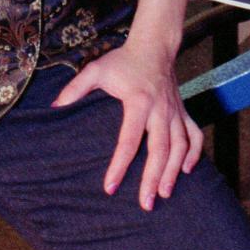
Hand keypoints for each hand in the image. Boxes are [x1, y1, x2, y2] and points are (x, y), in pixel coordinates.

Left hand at [52, 36, 202, 210]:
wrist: (154, 45)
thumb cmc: (123, 61)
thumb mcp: (96, 70)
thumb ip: (75, 88)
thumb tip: (54, 108)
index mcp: (139, 101)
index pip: (129, 139)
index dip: (119, 165)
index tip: (110, 188)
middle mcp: (160, 109)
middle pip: (159, 148)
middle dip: (153, 177)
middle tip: (145, 204)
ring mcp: (175, 111)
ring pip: (180, 145)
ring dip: (173, 171)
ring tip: (164, 194)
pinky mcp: (183, 110)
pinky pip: (194, 134)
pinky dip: (194, 153)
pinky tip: (186, 171)